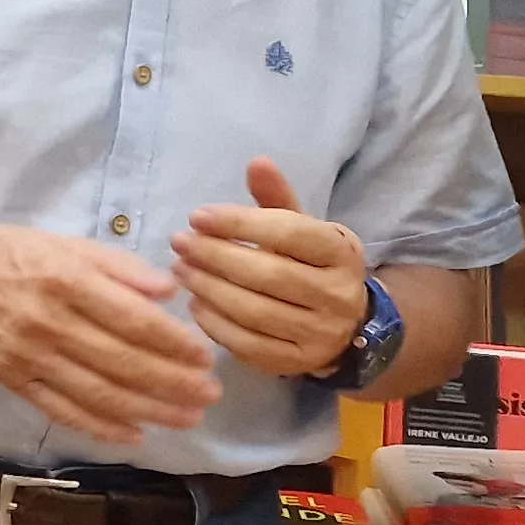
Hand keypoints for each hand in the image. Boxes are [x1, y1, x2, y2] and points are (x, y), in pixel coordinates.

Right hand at [0, 222, 218, 444]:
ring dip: (148, 410)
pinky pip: (63, 410)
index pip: (133, 320)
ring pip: (98, 392)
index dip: (174, 342)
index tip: (206, 356)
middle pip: (122, 362)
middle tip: (210, 394)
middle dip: (173, 382)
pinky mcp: (14, 381)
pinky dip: (101, 427)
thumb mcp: (67, 244)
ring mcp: (29, 357)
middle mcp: (49, 322)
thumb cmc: (14, 254)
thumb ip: (120, 267)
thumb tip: (169, 290)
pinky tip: (135, 435)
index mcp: (66, 281)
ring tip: (187, 418)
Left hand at [174, 158, 372, 380]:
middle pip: (268, 273)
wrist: (346, 324)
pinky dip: (215, 324)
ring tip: (180, 269)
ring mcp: (320, 334)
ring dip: (209, 288)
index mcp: (341, 252)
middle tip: (178, 242)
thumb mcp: (303, 228)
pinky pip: (249, 345)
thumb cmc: (310, 265)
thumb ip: (277, 198)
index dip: (239, 222)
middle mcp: (338, 294)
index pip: (288, 232)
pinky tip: (194, 303)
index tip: (196, 216)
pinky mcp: (297, 363)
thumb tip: (257, 162)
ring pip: (255, 311)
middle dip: (215, 256)